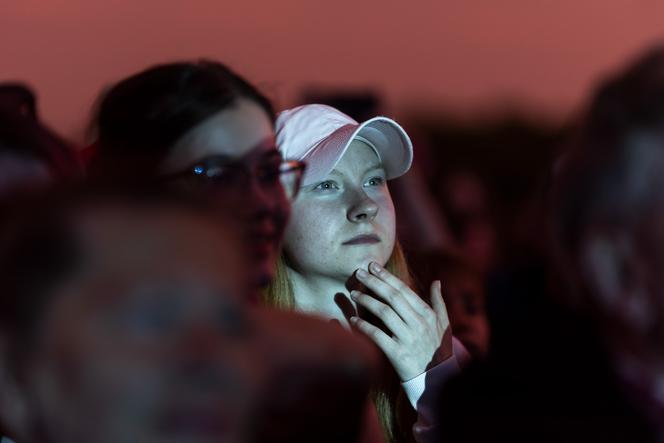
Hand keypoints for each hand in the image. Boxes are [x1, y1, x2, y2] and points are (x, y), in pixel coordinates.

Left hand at [350, 261, 452, 381]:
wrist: (438, 378)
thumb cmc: (438, 348)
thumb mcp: (444, 324)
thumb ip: (438, 301)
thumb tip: (436, 281)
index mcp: (427, 314)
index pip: (403, 290)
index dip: (387, 277)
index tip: (373, 266)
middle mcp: (418, 323)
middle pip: (392, 298)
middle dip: (374, 282)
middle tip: (358, 272)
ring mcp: (408, 338)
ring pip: (384, 313)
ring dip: (367, 301)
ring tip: (354, 293)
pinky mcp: (398, 354)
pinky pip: (378, 336)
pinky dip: (364, 327)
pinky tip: (353, 320)